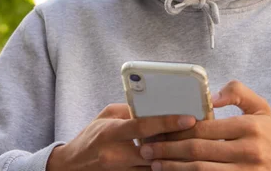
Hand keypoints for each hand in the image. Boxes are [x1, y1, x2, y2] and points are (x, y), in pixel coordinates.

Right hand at [46, 103, 196, 170]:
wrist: (72, 166)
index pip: (141, 126)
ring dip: (172, 157)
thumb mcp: (105, 117)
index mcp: (110, 132)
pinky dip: (162, 167)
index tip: (188, 119)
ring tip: (189, 147)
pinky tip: (173, 160)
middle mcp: (115, 155)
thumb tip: (154, 106)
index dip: (166, 122)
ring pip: (155, 167)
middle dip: (176, 143)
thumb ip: (128, 111)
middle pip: (154, 151)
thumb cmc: (91, 138)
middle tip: (197, 134)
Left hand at [139, 81, 270, 169]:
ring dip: (174, 167)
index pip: (205, 127)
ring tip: (154, 163)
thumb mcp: (261, 108)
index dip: (177, 129)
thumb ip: (238, 92)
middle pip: (198, 150)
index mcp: (249, 127)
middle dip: (168, 149)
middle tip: (147, 147)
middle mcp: (248, 151)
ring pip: (201, 170)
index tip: (158, 129)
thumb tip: (212, 95)